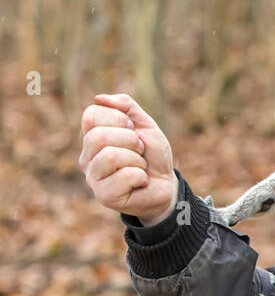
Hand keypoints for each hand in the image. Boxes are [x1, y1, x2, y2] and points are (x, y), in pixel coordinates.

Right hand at [79, 92, 176, 222]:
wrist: (167, 184)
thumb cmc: (152, 155)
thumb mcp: (144, 124)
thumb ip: (126, 106)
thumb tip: (99, 99)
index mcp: (91, 137)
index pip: (91, 115)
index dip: (118, 118)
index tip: (133, 130)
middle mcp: (87, 157)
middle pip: (99, 136)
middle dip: (129, 140)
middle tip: (140, 151)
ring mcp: (93, 178)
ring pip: (110, 156)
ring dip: (136, 160)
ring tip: (140, 167)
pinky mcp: (104, 196)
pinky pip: (124, 176)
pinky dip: (141, 176)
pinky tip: (141, 181)